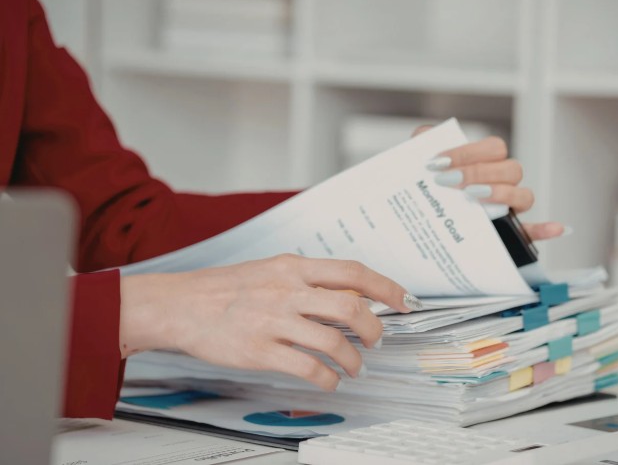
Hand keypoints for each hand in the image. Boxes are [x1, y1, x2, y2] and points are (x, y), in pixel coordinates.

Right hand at [119, 254, 418, 390]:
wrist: (180, 305)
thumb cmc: (227, 288)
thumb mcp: (272, 270)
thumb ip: (308, 280)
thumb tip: (349, 294)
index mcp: (294, 267)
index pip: (353, 273)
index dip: (387, 288)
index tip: (405, 301)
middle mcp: (288, 291)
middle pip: (350, 308)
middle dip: (375, 330)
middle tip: (377, 341)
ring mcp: (274, 321)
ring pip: (333, 342)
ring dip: (353, 360)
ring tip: (354, 367)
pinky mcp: (260, 350)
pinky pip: (308, 368)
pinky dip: (328, 378)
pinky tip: (330, 380)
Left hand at [413, 125, 565, 240]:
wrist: (415, 218)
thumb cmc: (424, 188)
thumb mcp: (419, 163)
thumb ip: (421, 143)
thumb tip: (423, 136)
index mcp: (486, 161)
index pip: (493, 148)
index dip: (467, 152)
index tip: (437, 162)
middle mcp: (503, 182)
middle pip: (511, 169)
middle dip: (479, 172)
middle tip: (449, 181)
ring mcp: (509, 207)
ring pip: (524, 195)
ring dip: (502, 193)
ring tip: (473, 198)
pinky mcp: (509, 234)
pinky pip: (533, 232)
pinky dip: (546, 229)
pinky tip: (555, 229)